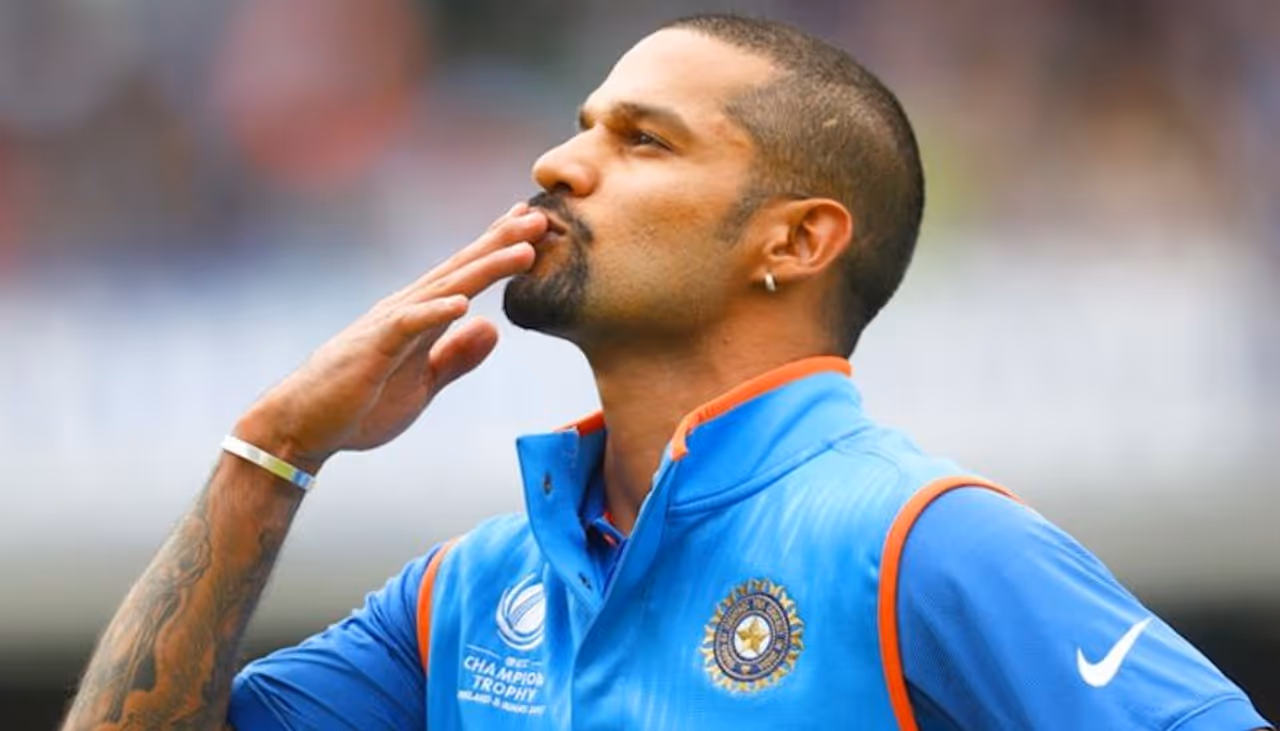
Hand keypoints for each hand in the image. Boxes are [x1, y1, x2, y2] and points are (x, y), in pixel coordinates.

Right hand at [236, 203, 547, 473]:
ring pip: (444, 288)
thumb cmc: (358, 405)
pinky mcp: (373, 350)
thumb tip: (492, 328)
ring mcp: (389, 326)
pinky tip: (464, 303)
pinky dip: (435, 312)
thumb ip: (456, 356)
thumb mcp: (423, 383)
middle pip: (462, 269)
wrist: (301, 427)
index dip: (498, 250)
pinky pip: (407, 326)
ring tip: (522, 251)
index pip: (465, 275)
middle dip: (501, 242)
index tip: (532, 225)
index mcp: (419, 317)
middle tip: (541, 218)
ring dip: (485, 268)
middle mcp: (406, 310)